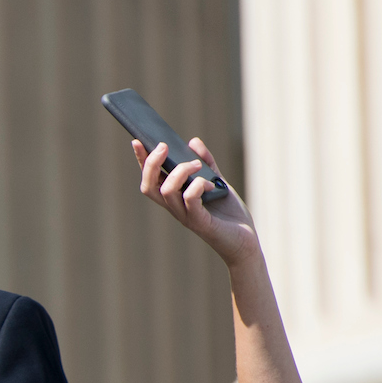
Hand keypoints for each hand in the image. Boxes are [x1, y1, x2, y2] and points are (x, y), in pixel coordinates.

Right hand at [132, 136, 258, 271]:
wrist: (244, 241)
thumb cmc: (229, 214)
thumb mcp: (217, 182)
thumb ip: (206, 163)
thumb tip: (192, 142)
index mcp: (175, 198)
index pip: (150, 179)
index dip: (141, 161)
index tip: (137, 141)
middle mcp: (174, 207)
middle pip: (149, 186)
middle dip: (151, 164)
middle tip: (163, 146)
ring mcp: (184, 215)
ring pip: (166, 190)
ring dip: (180, 171)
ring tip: (196, 164)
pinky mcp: (198, 221)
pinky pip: (189, 199)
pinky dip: (197, 185)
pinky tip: (210, 183)